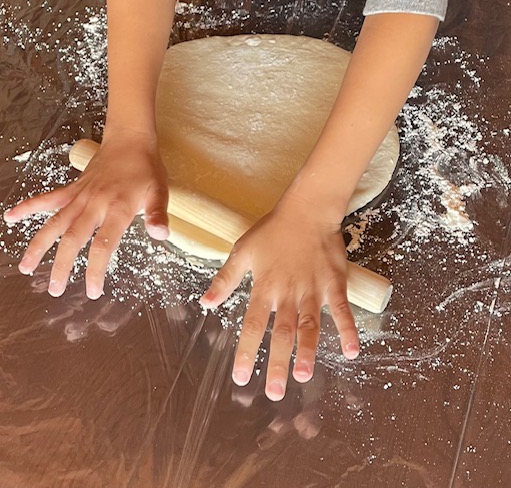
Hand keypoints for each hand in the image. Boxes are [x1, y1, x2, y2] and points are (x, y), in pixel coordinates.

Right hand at [3, 129, 169, 298]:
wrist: (130, 140)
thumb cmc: (147, 168)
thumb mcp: (160, 191)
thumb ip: (158, 214)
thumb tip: (161, 235)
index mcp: (118, 208)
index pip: (103, 245)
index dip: (95, 270)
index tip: (92, 291)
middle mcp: (94, 204)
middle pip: (72, 239)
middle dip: (62, 266)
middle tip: (55, 290)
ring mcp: (80, 196)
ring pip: (55, 223)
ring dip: (39, 245)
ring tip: (27, 268)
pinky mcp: (73, 188)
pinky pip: (48, 199)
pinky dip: (29, 206)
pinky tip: (11, 216)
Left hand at [200, 198, 359, 400]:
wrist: (307, 210)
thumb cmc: (273, 231)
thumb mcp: (242, 252)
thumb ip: (225, 279)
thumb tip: (204, 303)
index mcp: (264, 288)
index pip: (253, 325)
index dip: (247, 352)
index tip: (241, 377)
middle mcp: (288, 294)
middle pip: (282, 333)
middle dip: (277, 363)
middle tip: (275, 393)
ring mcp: (313, 290)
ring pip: (309, 326)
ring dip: (307, 351)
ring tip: (304, 376)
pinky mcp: (334, 284)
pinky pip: (341, 310)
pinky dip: (347, 330)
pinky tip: (351, 352)